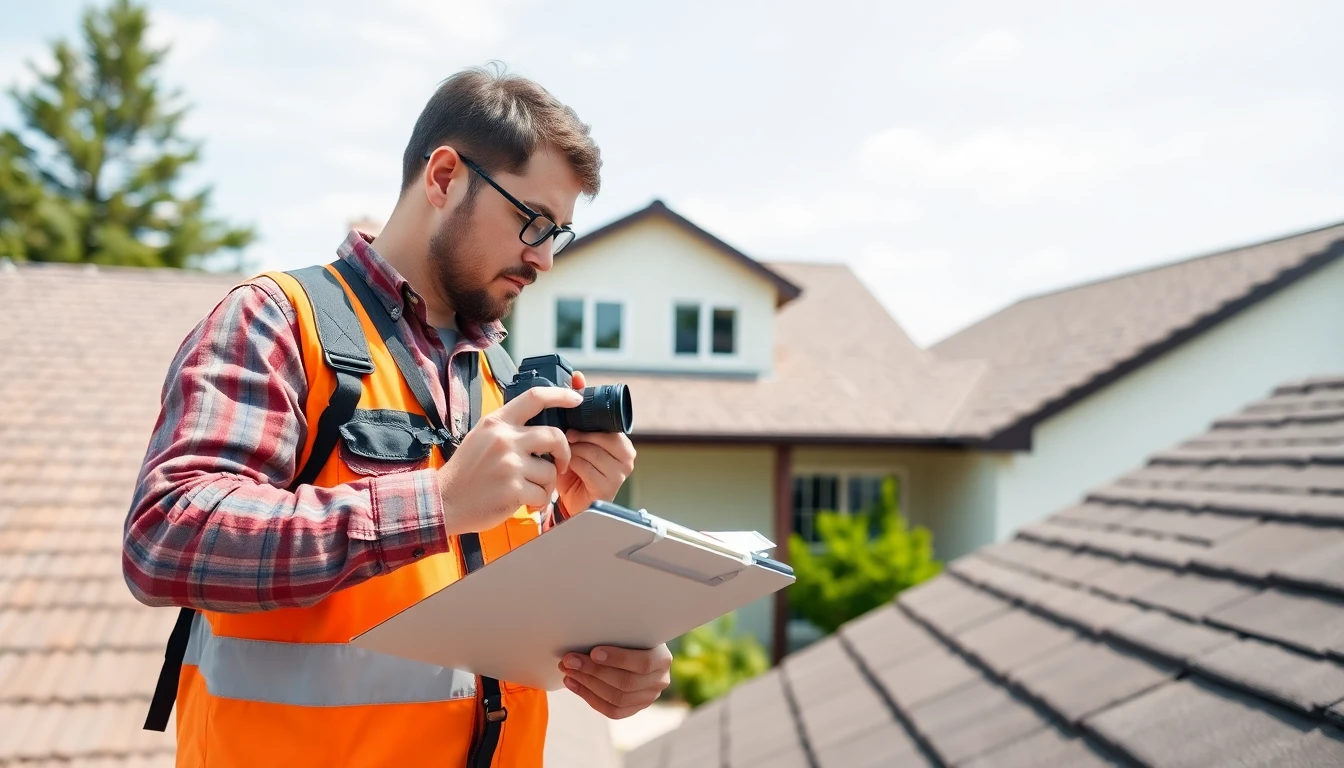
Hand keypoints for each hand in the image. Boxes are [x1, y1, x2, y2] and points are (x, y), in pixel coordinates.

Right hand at [435, 385, 581, 536]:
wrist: (443, 501)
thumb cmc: (466, 472)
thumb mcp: (481, 437)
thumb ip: (508, 428)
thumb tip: (539, 424)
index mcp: (497, 423)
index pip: (535, 397)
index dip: (561, 395)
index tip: (576, 399)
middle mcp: (505, 439)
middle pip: (555, 436)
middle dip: (564, 452)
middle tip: (561, 463)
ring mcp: (510, 464)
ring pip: (550, 471)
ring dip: (545, 484)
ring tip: (527, 489)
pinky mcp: (514, 489)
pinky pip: (543, 494)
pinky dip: (538, 501)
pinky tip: (522, 501)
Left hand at [556, 370, 635, 515]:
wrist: (571, 504)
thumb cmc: (574, 470)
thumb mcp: (575, 436)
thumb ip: (579, 409)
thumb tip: (578, 376)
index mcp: (622, 441)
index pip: (609, 421)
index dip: (588, 418)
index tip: (572, 421)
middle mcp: (627, 456)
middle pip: (601, 434)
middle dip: (579, 436)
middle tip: (566, 439)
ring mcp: (620, 472)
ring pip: (590, 449)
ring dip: (572, 452)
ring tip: (565, 456)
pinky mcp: (609, 486)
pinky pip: (585, 466)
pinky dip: (571, 466)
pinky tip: (567, 470)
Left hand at [559, 644, 671, 718]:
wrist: (639, 649)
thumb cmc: (630, 636)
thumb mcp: (630, 632)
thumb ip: (616, 636)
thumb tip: (583, 637)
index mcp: (662, 659)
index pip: (642, 663)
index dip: (618, 659)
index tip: (594, 652)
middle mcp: (659, 681)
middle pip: (625, 683)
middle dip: (593, 671)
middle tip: (570, 661)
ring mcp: (648, 697)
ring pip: (616, 698)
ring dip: (586, 684)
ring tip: (568, 671)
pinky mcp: (635, 708)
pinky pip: (612, 710)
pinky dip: (589, 697)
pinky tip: (573, 683)